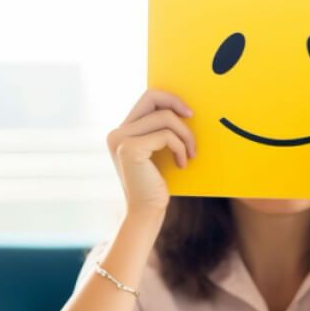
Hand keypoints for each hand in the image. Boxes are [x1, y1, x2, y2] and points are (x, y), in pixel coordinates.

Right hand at [106, 90, 195, 213]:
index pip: (146, 98)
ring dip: (185, 135)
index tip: (188, 113)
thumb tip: (184, 108)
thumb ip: (161, 131)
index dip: (169, 99)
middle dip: (176, 104)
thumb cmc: (156, 184)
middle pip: (152, 97)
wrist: (146, 213)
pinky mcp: (130, 149)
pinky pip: (166, 135)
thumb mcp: (158, 153)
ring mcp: (121, 139)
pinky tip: (182, 164)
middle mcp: (117, 132)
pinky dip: (180, 148)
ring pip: (165, 117)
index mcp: (122, 131)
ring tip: (190, 154)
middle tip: (192, 118)